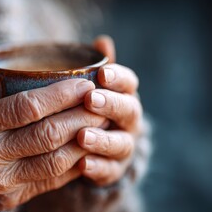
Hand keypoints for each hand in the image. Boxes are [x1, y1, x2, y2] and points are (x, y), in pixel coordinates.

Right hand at [0, 44, 108, 209]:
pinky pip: (52, 181)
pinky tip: (89, 147)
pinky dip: (75, 163)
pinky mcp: (10, 199)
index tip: (84, 83)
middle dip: (81, 115)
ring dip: (85, 139)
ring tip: (102, 122)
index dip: (60, 94)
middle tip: (101, 102)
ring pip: (55, 160)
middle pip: (47, 134)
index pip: (26, 107)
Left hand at [77, 36, 142, 185]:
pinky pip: (109, 171)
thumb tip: (102, 40)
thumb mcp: (96, 87)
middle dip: (110, 105)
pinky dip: (97, 168)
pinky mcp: (114, 170)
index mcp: (124, 96)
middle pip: (128, 111)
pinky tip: (82, 165)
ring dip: (102, 139)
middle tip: (90, 100)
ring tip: (82, 136)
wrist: (102, 147)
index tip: (102, 73)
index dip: (118, 78)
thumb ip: (98, 67)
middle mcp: (129, 121)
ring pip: (120, 143)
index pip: (129, 83)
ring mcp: (124, 146)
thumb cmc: (95, 109)